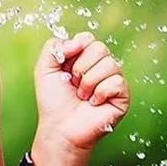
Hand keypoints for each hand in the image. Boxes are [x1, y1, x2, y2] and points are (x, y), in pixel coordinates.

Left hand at [31, 32, 129, 165]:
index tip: (64, 65)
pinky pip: (117, 82)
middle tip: (74, 83)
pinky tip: (94, 102)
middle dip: (81, 66)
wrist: (60, 127)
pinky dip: (101, 92)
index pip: (88, 38)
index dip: (75, 48)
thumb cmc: (53, 100)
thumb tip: (77, 41)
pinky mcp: (122, 97)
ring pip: (110, 64)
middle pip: (100, 47)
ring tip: (82, 95)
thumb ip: (54, 46)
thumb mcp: (44, 67)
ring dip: (89, 81)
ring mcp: (112, 81)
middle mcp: (99, 66)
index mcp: (82, 57)